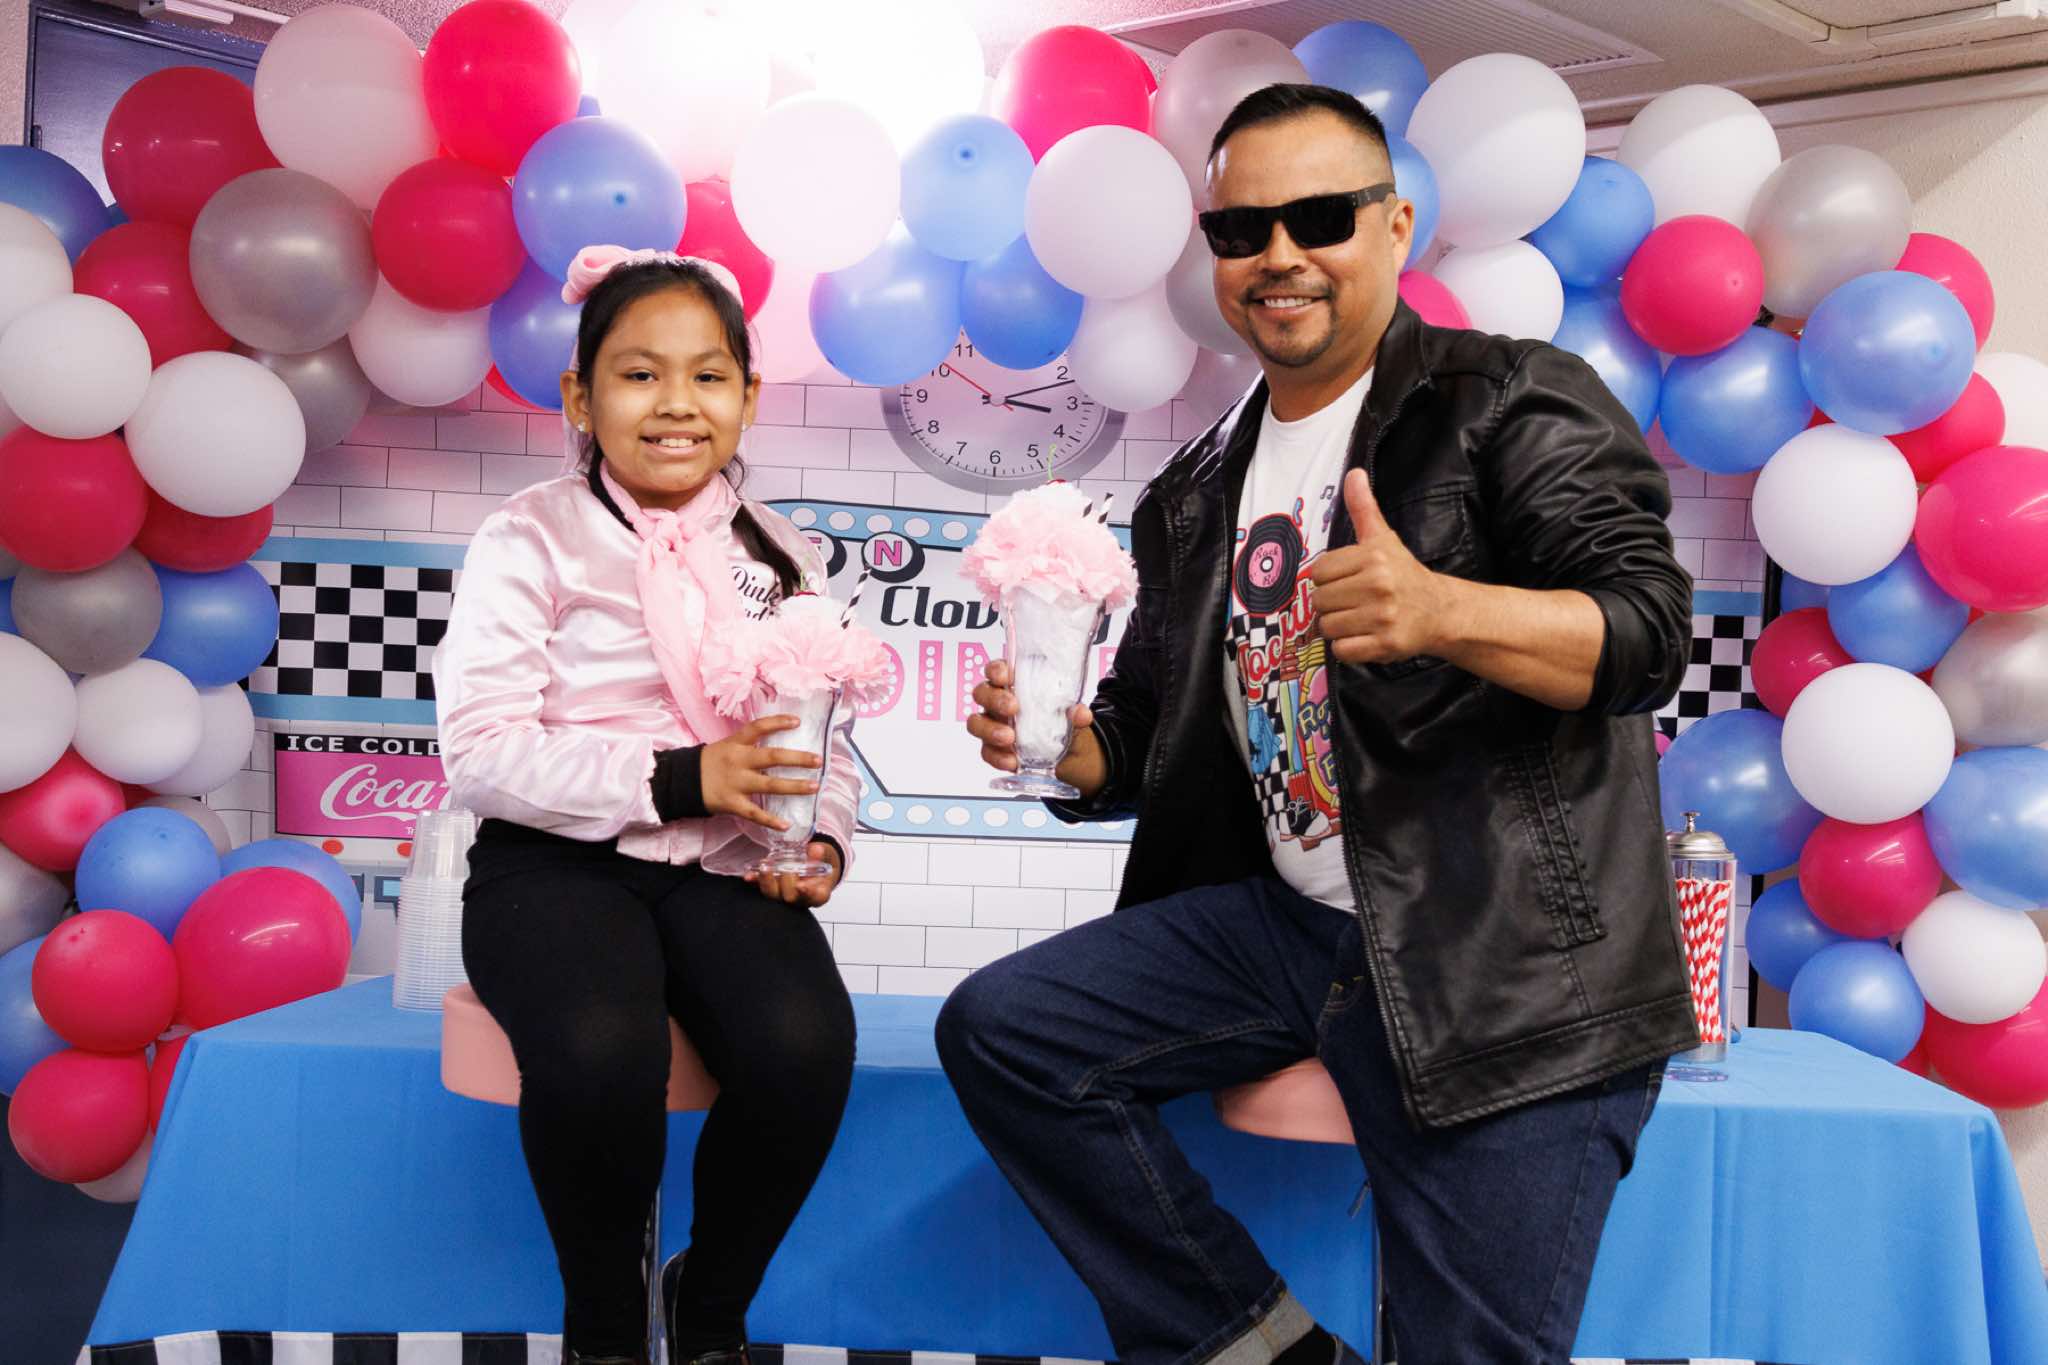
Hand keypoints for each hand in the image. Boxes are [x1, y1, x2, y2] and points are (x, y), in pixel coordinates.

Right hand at [700, 714, 820, 829]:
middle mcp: (738, 761)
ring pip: (770, 785)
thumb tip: (774, 745)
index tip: (798, 721)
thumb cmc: (707, 764)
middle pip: (772, 757)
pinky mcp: (731, 803)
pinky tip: (787, 825)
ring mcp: (736, 783)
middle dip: (797, 758)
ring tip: (814, 787)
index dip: (778, 722)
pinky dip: (771, 821)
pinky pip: (755, 813)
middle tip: (818, 760)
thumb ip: (746, 745)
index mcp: (735, 744)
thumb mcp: (724, 746)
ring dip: (794, 786)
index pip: (758, 727)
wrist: (680, 782)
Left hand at [745, 840, 842, 907]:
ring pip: (773, 895)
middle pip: (790, 897)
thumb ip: (820, 853)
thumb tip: (815, 850)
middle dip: (786, 882)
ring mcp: (784, 895)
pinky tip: (748, 876)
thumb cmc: (822, 862)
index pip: (816, 897)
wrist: (814, 863)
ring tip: (765, 868)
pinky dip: (755, 881)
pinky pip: (761, 887)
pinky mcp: (772, 888)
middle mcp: (800, 898)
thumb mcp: (826, 855)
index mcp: (819, 892)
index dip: (808, 893)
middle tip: (787, 868)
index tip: (802, 885)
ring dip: (767, 882)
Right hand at [967, 659, 1101, 791]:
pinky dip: (998, 757)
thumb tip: (1080, 714)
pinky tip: (1011, 760)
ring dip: (990, 729)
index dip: (996, 670)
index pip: (997, 670)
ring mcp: (992, 725)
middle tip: (1012, 708)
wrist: (1066, 753)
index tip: (1006, 677)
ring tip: (1009, 738)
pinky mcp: (993, 749)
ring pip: (976, 723)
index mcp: (1014, 684)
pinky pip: (987, 751)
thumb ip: (1075, 712)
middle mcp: (997, 702)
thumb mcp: (1072, 715)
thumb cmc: (1060, 722)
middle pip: (981, 693)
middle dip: (995, 699)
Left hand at [1310, 469, 1453, 664]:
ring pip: (1328, 627)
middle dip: (1332, 605)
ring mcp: (1382, 617)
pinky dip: (1348, 648)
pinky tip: (1365, 636)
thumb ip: (1364, 508)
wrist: (1441, 612)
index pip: (1317, 572)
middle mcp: (1378, 586)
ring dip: (1339, 628)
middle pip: (1319, 601)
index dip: (1328, 580)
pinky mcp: (1385, 644)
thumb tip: (1353, 473)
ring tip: (1359, 620)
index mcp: (1373, 558)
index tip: (1347, 581)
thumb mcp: (1384, 538)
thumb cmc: (1404, 574)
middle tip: (1354, 603)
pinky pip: (1342, 650)